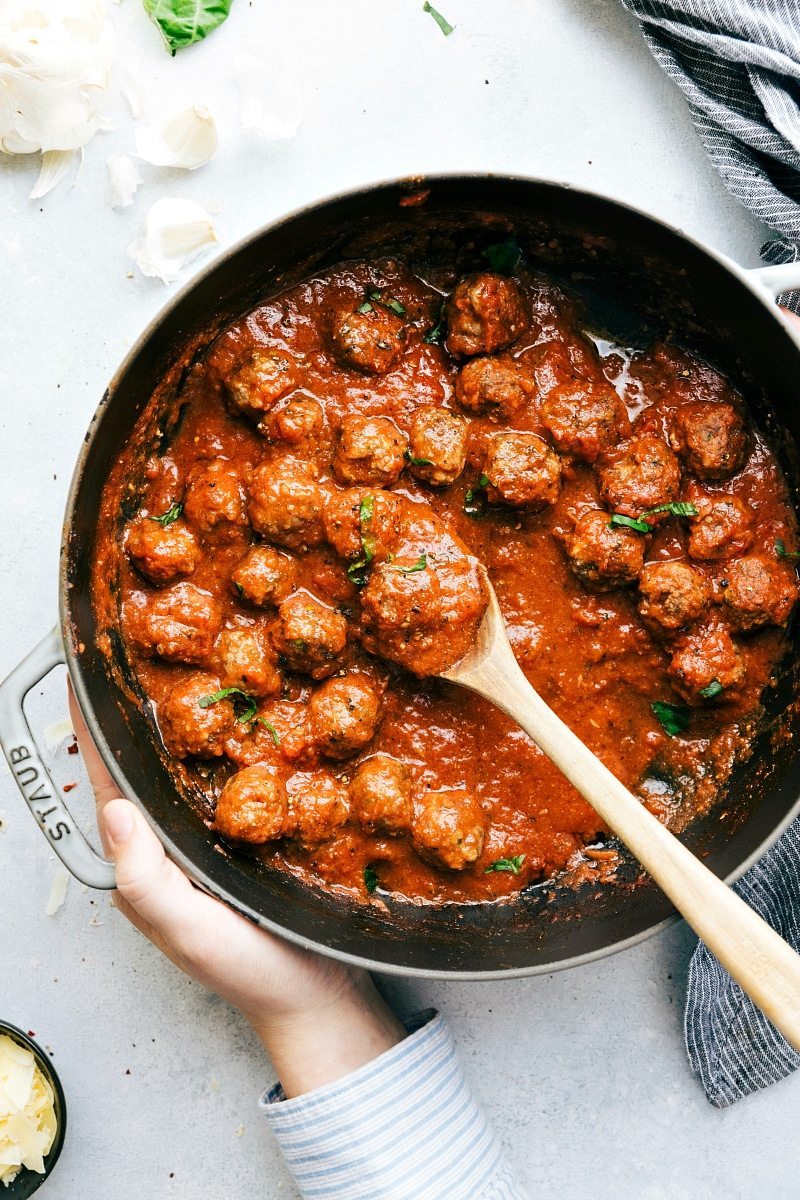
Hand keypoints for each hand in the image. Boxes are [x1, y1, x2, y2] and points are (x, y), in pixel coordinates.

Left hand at [68, 685, 404, 1096]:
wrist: (319, 996)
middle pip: (147, 766)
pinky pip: (238, 779)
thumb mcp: (188, 932)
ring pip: (193, 766)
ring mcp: (212, 837)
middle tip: (149, 650)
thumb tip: (114, 810)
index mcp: (144, 864)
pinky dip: (241, 743)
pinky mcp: (254, 832)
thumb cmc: (251, 972)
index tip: (90, 674)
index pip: (109, 784)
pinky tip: (257, 713)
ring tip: (196, 665)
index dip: (94, 731)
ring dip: (192, 720)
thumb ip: (147, 880)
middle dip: (142, 712)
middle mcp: (172, 843)